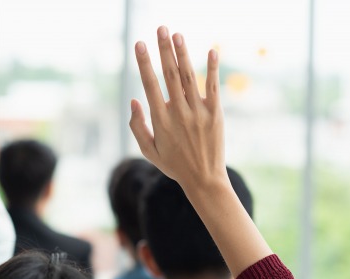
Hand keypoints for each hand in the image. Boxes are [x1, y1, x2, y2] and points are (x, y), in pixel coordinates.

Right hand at [129, 26, 225, 188]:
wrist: (204, 179)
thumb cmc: (173, 164)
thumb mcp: (148, 150)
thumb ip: (137, 125)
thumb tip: (134, 100)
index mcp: (160, 120)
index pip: (150, 84)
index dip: (144, 63)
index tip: (139, 45)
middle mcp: (178, 112)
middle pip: (169, 74)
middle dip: (163, 49)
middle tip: (160, 29)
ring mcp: (198, 111)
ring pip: (188, 76)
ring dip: (182, 53)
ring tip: (177, 34)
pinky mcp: (215, 113)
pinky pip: (212, 87)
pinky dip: (212, 68)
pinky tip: (211, 50)